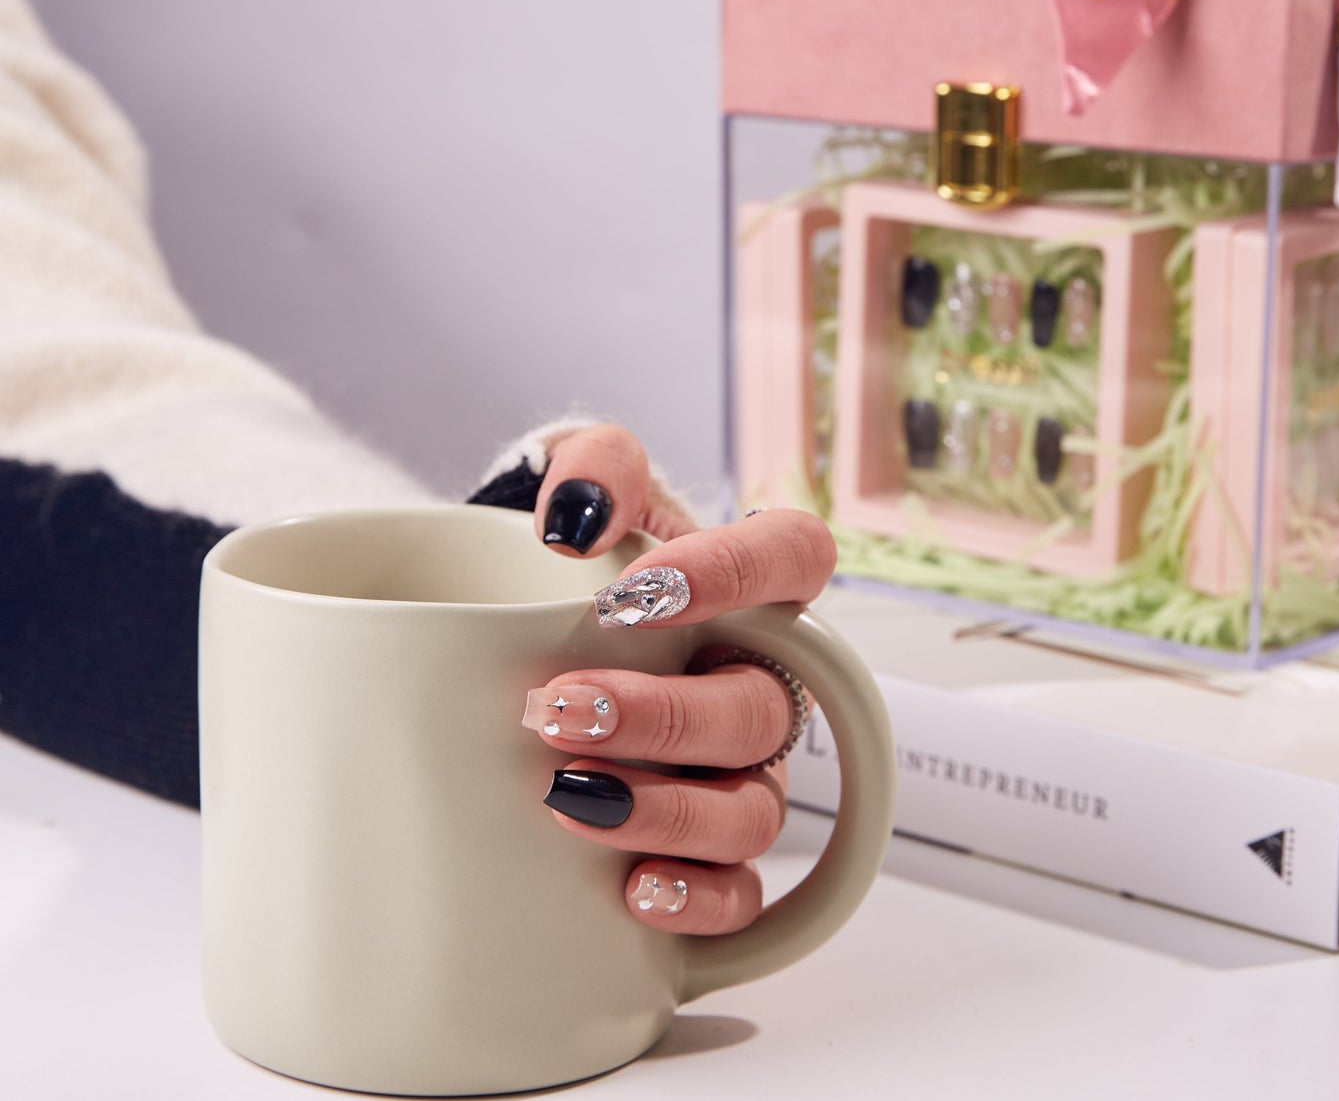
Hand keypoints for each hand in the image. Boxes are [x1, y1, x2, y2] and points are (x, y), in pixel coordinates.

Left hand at [523, 425, 834, 934]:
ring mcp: (742, 772)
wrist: (517, 629)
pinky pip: (741, 896)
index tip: (632, 594)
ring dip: (667, 809)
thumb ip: (592, 468)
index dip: (736, 575)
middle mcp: (761, 680)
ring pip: (755, 811)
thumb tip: (575, 519)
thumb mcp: (578, 487)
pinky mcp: (708, 851)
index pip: (794, 557)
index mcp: (751, 585)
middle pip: (763, 706)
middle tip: (563, 706)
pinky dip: (698, 897)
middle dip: (664, 716)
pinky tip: (632, 889)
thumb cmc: (570, 558)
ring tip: (567, 793)